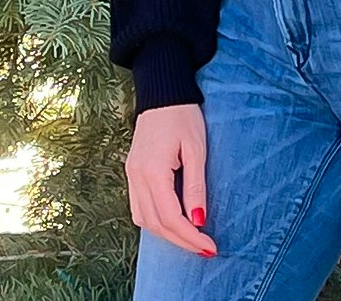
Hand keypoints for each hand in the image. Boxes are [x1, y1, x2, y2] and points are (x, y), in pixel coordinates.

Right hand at [124, 103, 218, 255]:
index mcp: (152, 171)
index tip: (210, 246)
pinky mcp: (132, 172)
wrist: (162, 91)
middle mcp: (136, 177)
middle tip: (205, 248)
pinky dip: (155, 220)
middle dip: (181, 240)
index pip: (170, 217)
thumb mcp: (196, 148)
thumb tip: (198, 219)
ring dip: (167, 234)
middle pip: (155, 224)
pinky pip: (139, 207)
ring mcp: (131, 175)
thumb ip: (195, 186)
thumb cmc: (183, 115)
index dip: (190, 236)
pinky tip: (172, 221)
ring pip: (144, 219)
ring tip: (191, 238)